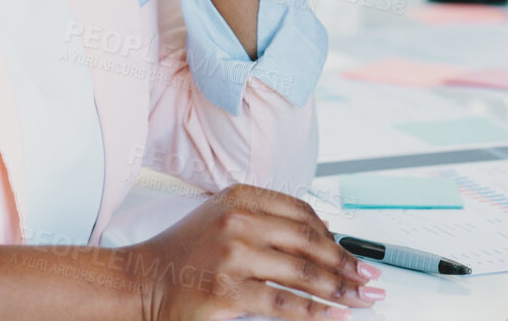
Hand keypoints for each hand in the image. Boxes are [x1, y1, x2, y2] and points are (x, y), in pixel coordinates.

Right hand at [124, 184, 383, 320]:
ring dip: (339, 290)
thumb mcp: (221, 218)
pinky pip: (285, 304)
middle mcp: (239, 222)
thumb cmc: (182, 253)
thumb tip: (322, 239)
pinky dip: (315, 312)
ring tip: (359, 299)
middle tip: (367, 279)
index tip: (354, 254)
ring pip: (304, 273)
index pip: (304, 214)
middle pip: (311, 242)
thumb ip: (265, 221)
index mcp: (241, 197)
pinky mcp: (229, 291)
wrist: (140, 281)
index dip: (336, 237)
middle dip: (347, 264)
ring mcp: (233, 256)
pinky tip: (333, 315)